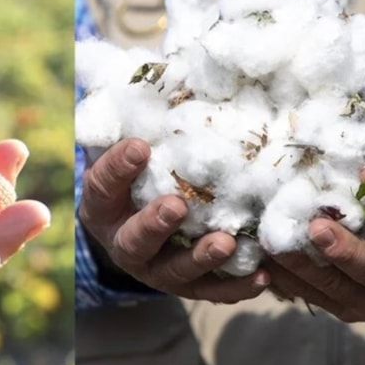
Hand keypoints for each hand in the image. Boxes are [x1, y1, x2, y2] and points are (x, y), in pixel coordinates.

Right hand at [78, 138, 268, 302]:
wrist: (141, 221)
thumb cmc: (139, 173)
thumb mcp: (126, 147)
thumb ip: (130, 123)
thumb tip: (156, 74)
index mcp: (102, 207)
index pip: (102, 187)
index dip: (117, 168)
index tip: (139, 146)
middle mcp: (123, 243)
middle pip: (134, 240)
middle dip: (155, 224)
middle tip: (177, 205)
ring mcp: (155, 269)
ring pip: (175, 271)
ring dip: (201, 258)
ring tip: (226, 242)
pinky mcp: (188, 285)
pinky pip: (211, 291)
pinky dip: (235, 286)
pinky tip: (261, 275)